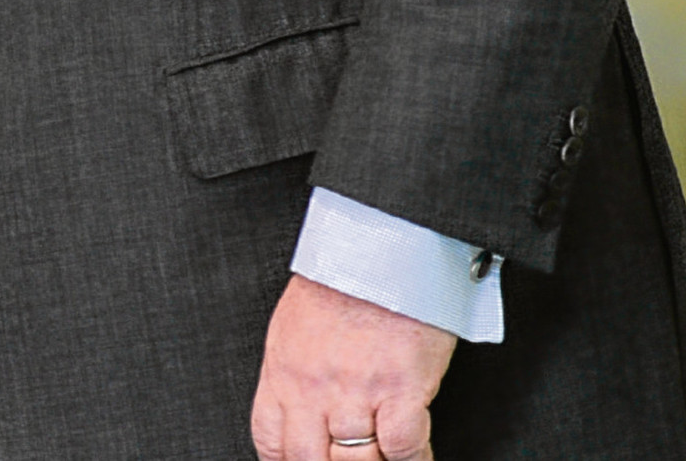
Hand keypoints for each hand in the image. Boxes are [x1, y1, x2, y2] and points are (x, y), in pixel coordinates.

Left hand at [250, 273, 457, 460]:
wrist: (380, 246)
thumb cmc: (343, 278)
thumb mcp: (295, 325)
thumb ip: (296, 372)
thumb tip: (303, 409)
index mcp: (283, 371)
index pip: (271, 441)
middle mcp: (313, 387)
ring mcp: (355, 391)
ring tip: (381, 459)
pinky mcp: (399, 388)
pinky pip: (403, 448)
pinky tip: (415, 459)